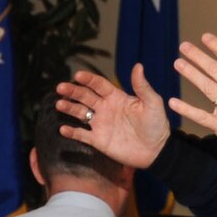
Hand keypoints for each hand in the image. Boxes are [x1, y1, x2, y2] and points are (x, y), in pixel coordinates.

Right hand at [54, 65, 170, 168]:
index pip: (99, 85)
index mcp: (116, 97)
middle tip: (61, 87)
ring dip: (68, 108)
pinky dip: (72, 132)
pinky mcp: (98, 140)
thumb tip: (138, 66)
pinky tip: (63, 129)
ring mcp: (100, 124)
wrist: (157, 150)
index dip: (88, 79)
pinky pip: (82, 135)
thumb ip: (142, 86)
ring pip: (80, 113)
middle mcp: (105, 108)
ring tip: (59, 104)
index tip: (78, 75)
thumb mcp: (152, 103)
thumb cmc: (157, 124)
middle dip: (73, 91)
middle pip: (85, 97)